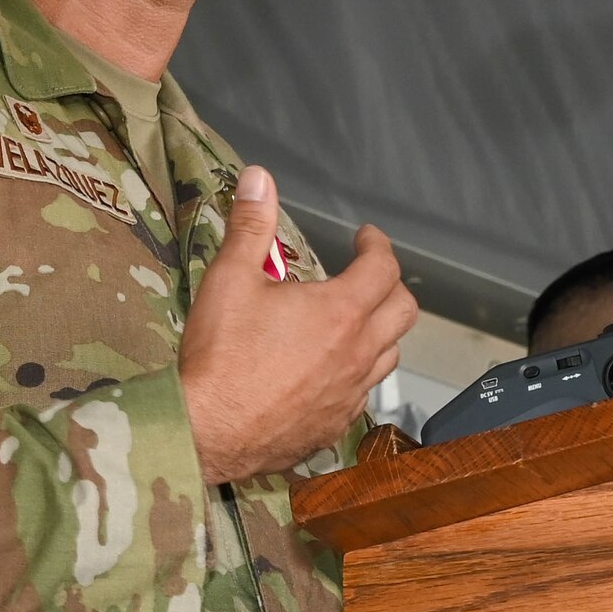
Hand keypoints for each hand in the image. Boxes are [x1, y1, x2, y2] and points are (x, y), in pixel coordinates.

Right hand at [179, 166, 417, 484]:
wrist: (209, 432)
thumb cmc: (220, 357)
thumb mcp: (230, 279)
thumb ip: (250, 226)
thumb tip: (259, 179)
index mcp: (340, 312)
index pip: (383, 268)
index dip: (377, 246)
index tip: (365, 238)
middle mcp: (357, 353)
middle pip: (404, 311)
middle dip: (391, 285)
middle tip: (368, 275)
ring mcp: (351, 392)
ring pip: (390, 355)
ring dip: (381, 331)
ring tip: (354, 320)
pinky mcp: (336, 424)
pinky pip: (364, 393)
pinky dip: (358, 372)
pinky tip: (332, 369)